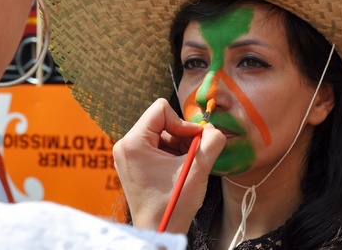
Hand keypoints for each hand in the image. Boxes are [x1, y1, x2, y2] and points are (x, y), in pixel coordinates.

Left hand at [113, 98, 225, 232]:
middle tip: (192, 155)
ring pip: (161, 133)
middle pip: (161, 120)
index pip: (161, 109)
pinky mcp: (134, 163)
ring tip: (185, 166)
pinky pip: (157, 145)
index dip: (182, 123)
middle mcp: (125, 145)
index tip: (193, 142)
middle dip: (181, 135)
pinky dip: (172, 153)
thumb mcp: (197, 170)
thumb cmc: (172, 205)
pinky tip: (178, 170)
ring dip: (179, 145)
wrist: (160, 231)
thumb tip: (215, 129)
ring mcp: (128, 154)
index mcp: (133, 142)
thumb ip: (211, 143)